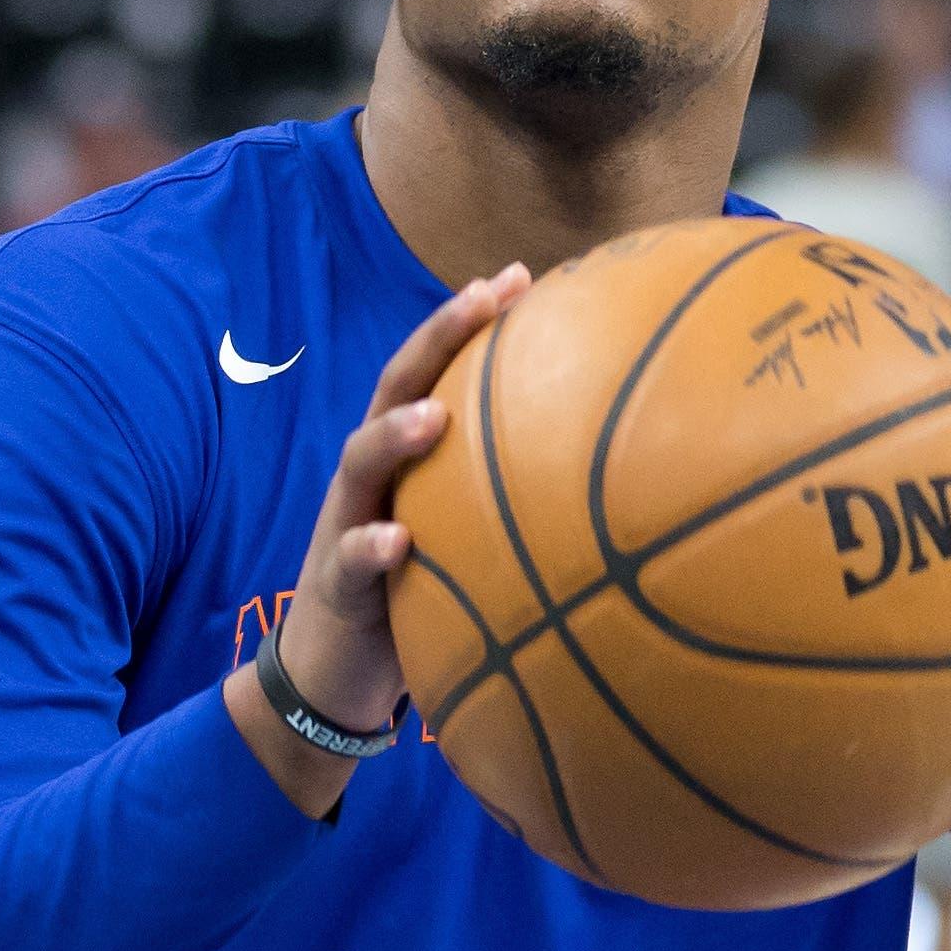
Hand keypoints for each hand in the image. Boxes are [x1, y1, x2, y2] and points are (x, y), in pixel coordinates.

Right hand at [224, 263, 531, 814]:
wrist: (331, 676)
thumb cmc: (414, 596)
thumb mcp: (466, 540)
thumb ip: (512, 503)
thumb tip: (620, 483)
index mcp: (407, 458)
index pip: (437, 370)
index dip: (470, 321)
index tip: (522, 274)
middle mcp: (372, 477)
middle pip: (395, 387)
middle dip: (436, 337)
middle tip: (482, 297)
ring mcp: (345, 524)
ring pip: (359, 463)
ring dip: (394, 434)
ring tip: (433, 416)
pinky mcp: (335, 586)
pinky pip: (350, 561)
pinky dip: (370, 547)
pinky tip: (397, 541)